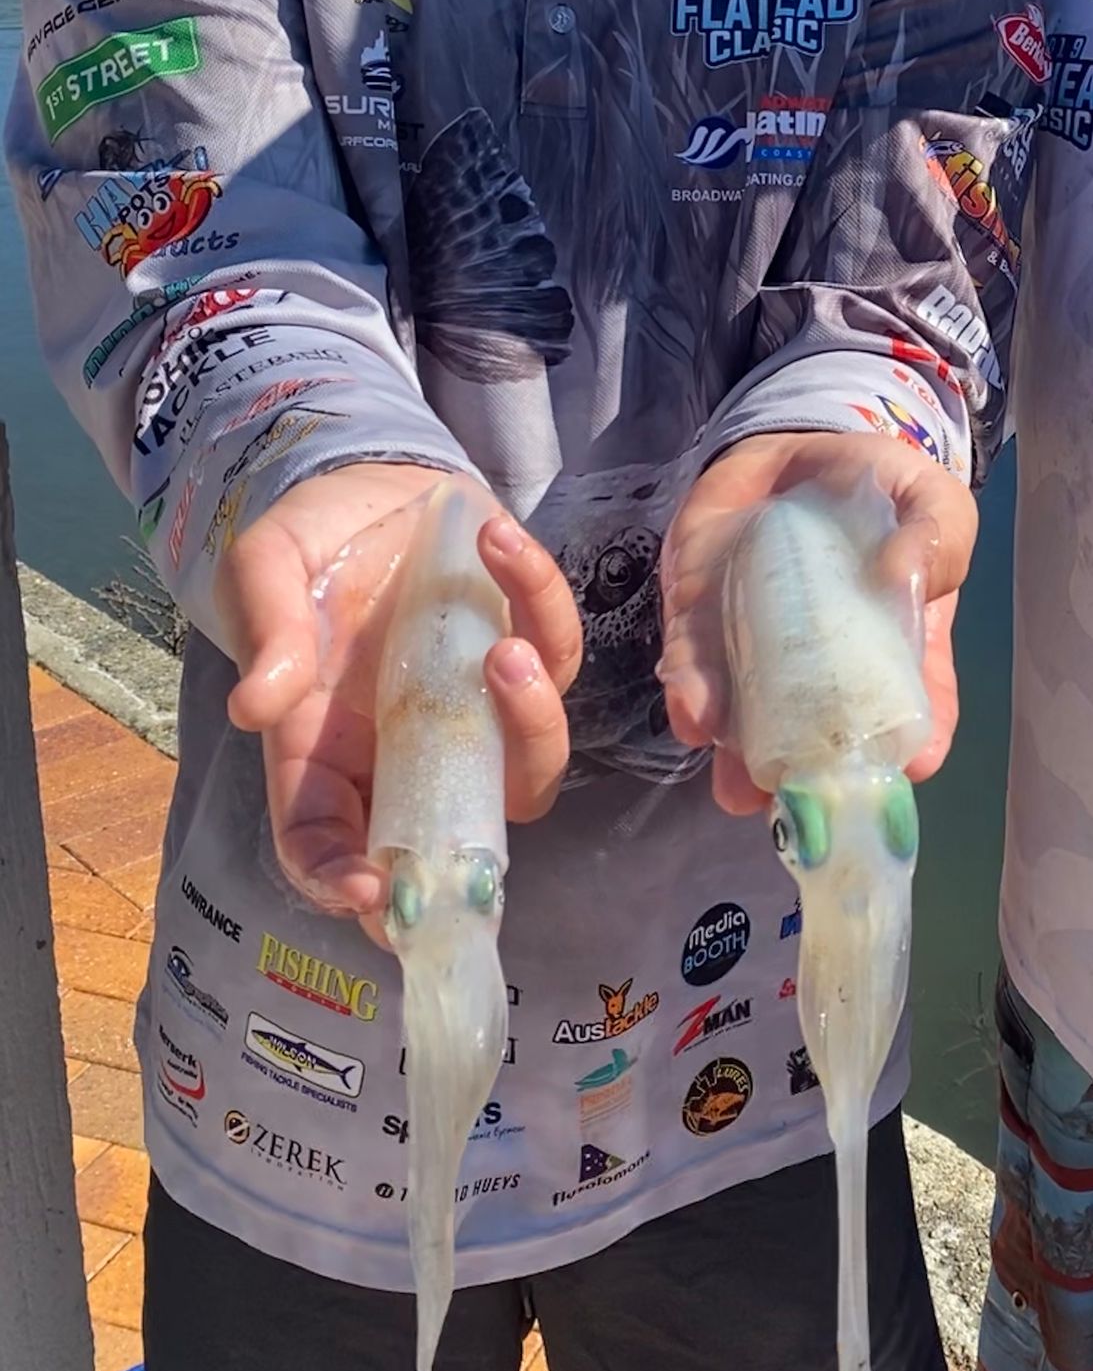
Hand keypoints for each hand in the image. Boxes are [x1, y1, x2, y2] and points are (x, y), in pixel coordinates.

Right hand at [217, 461, 582, 932]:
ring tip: (504, 648)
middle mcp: (410, 744)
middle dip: (480, 829)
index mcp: (326, 750)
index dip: (345, 882)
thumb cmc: (307, 543)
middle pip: (460, 827)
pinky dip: (539, 596)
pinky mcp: (527, 642)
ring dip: (532, 715)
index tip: (374, 888)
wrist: (365, 481)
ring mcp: (476, 702)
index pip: (328, 844)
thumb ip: (266, 634)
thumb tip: (257, 707)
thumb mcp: (265, 572)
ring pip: (529, 757)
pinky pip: (556, 645)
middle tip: (474, 772)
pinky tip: (497, 539)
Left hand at [657, 430, 975, 814]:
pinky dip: (692, 696)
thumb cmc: (870, 485)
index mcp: (892, 650)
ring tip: (741, 785)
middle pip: (821, 743)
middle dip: (810, 782)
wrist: (786, 450)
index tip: (914, 766)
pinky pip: (691, 670)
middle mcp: (822, 672)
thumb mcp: (925, 496)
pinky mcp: (699, 629)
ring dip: (741, 761)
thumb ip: (934, 532)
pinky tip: (697, 716)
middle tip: (806, 802)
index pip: (912, 714)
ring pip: (749, 725)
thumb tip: (902, 573)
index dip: (916, 745)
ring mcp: (758, 656)